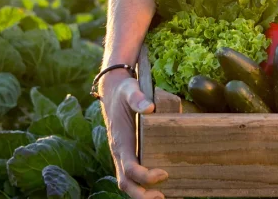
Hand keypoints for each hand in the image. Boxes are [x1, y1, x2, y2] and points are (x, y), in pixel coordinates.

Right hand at [100, 71, 168, 198]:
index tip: (163, 173)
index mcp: (121, 141)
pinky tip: (161, 188)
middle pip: (126, 182)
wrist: (114, 92)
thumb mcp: (130, 89)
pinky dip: (144, 186)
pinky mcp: (129, 155)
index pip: (129, 167)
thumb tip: (149, 108)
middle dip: (141, 195)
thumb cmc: (125, 92)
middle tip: (161, 197)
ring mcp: (123, 155)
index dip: (145, 176)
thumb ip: (138, 98)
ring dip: (142, 194)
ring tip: (163, 197)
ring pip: (128, 182)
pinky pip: (133, 176)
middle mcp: (120, 152)